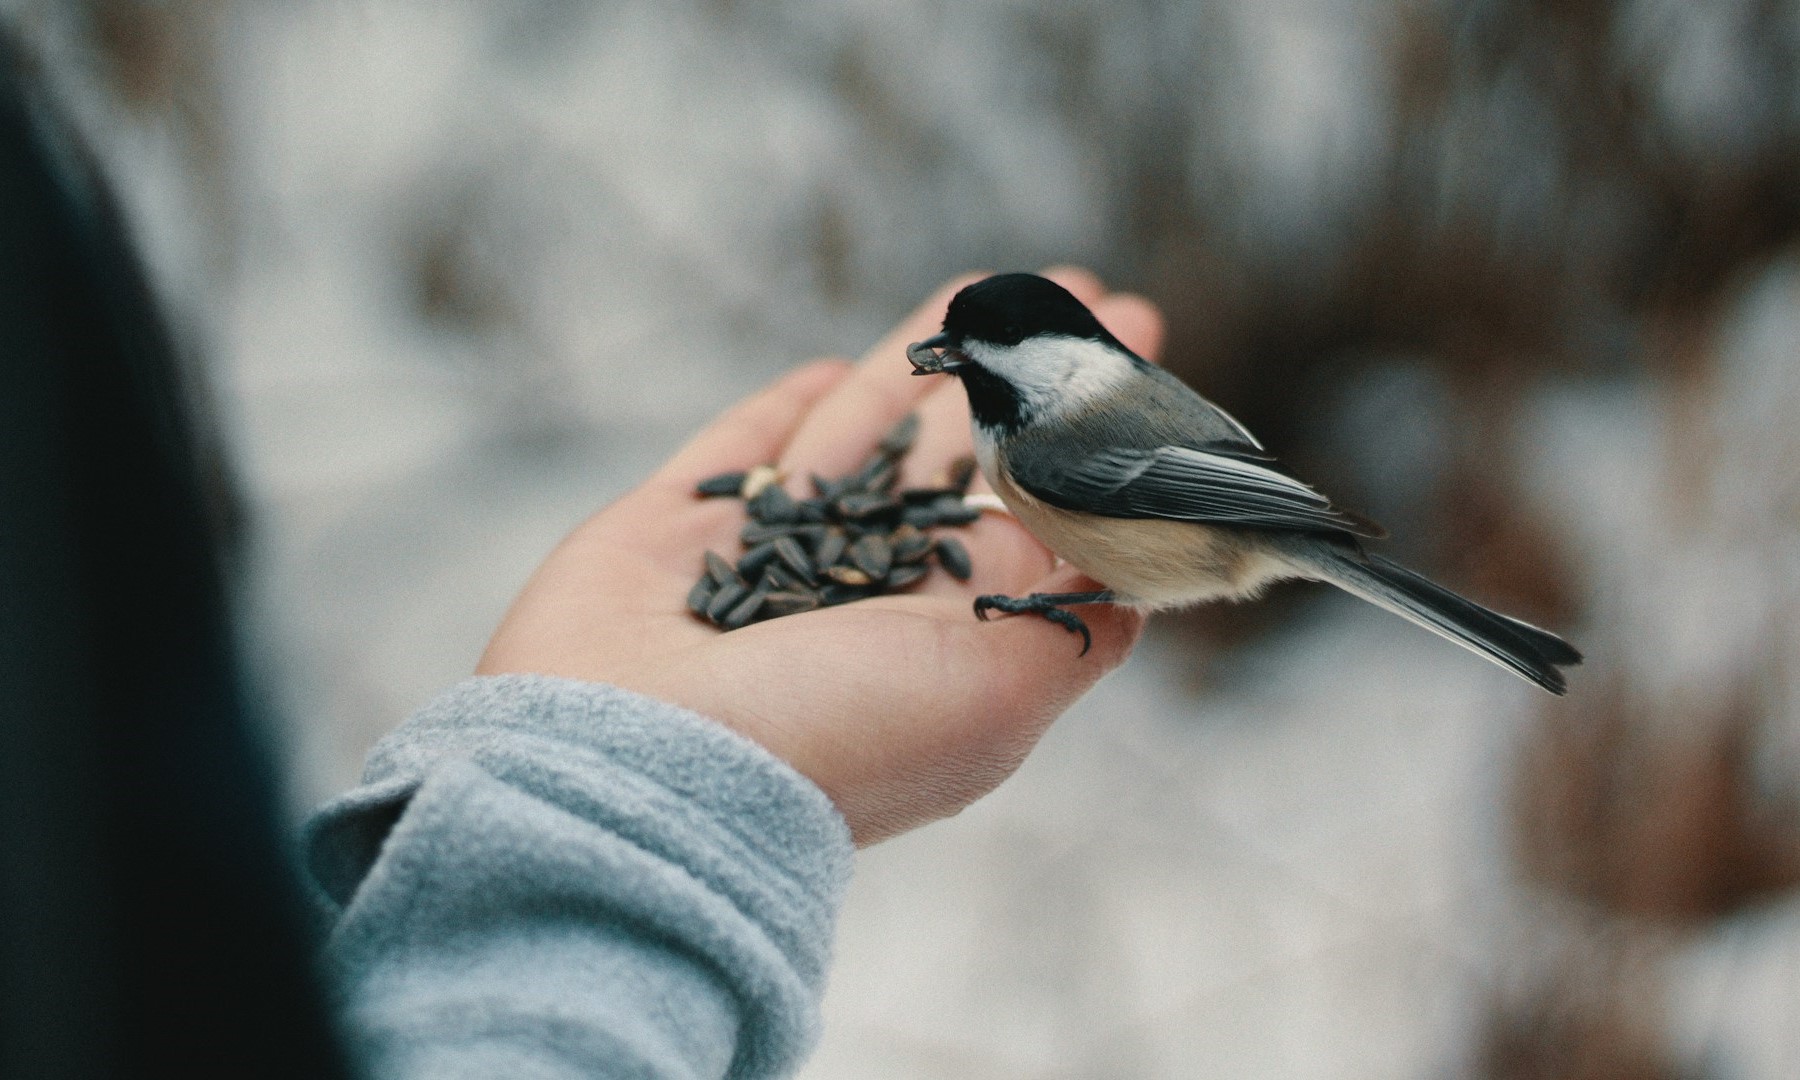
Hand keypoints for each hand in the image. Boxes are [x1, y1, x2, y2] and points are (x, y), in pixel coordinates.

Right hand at [477, 269, 1165, 843]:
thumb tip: (1131, 591)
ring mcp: (758, 563)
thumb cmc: (831, 733)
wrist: (638, 768)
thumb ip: (1068, 628)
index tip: (1138, 359)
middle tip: (1079, 298)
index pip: (1030, 511)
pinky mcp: (665, 534)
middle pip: (954, 460)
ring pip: (853, 437)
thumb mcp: (994, 695)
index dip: (1082, 436)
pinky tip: (825, 367)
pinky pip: (734, 455)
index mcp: (939, 638)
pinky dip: (776, 414)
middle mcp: (856, 599)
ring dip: (917, 363)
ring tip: (981, 289)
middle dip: (1016, 379)